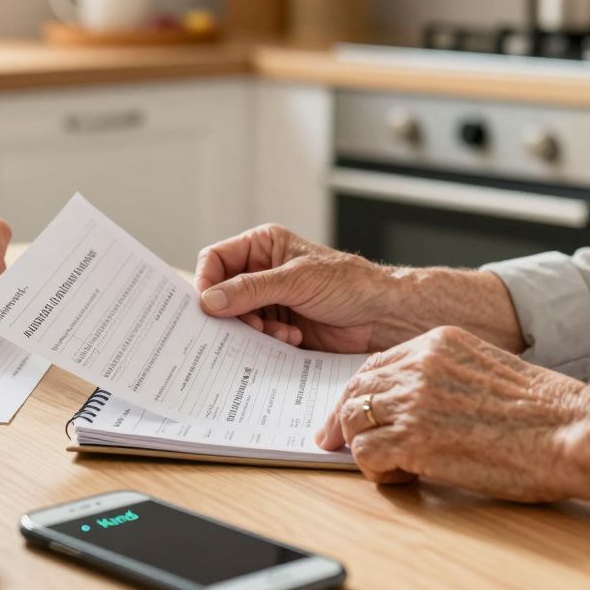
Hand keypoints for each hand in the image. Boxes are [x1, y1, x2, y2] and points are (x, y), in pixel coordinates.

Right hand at [194, 225, 525, 353]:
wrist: (382, 316)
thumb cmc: (348, 284)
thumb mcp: (295, 280)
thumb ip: (249, 289)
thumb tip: (208, 301)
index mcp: (262, 247)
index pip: (215, 260)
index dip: (207, 282)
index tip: (209, 306)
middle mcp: (261, 272)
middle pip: (221, 294)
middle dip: (232, 313)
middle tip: (249, 327)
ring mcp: (270, 301)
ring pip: (236, 320)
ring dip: (253, 331)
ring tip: (278, 334)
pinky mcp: (279, 327)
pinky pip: (255, 338)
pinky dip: (267, 342)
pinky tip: (290, 340)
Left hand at [316, 326, 588, 500]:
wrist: (573, 431)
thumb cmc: (546, 412)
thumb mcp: (487, 371)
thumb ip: (445, 379)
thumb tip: (413, 407)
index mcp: (437, 344)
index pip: (375, 365)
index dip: (359, 393)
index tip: (347, 414)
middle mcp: (419, 365)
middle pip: (356, 390)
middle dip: (344, 420)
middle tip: (335, 444)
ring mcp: (414, 400)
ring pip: (354, 420)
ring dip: (364, 446)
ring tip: (392, 465)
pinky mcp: (414, 439)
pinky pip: (366, 454)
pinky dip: (376, 470)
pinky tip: (404, 477)